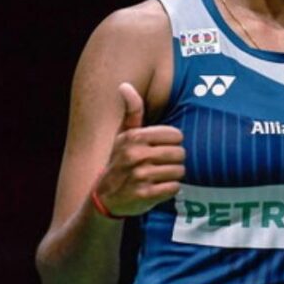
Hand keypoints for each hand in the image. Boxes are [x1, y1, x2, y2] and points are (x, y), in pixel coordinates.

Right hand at [93, 83, 185, 216]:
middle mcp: (136, 155)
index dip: (172, 143)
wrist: (104, 198)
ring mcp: (140, 176)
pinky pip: (174, 188)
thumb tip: (125, 85)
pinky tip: (157, 188)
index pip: (176, 135)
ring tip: (158, 176)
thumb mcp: (123, 135)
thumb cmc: (120, 161)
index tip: (160, 149)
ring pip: (179, 171)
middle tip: (160, 165)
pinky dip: (169, 189)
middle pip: (180, 153)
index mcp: (134, 137)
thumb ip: (132, 111)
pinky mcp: (145, 195)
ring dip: (173, 175)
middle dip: (174, 161)